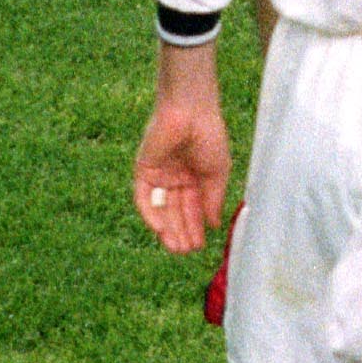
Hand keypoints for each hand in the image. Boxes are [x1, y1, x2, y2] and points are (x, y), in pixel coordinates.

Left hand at [131, 88, 234, 254]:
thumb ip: (213, 199)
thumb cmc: (209, 136)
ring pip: (161, 208)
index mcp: (195, 177)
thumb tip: (214, 225)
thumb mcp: (217, 173)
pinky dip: (151, 214)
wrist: (191, 111)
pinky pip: (145, 197)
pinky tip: (160, 230)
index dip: (196, 227)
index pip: (193, 208)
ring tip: (176, 247)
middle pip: (176, 212)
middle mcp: (175, 178)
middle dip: (181, 231)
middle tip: (187, 251)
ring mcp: (159, 175)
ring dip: (167, 228)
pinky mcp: (143, 170)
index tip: (200, 245)